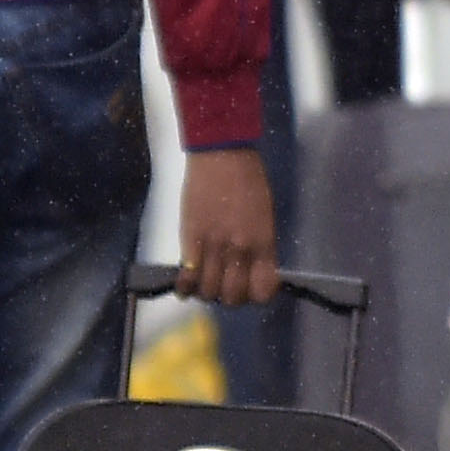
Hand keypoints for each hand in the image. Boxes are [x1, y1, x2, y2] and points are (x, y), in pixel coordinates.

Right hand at [173, 147, 279, 308]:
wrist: (221, 153)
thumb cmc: (248, 178)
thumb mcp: (265, 215)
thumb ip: (260, 244)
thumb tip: (253, 267)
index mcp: (263, 242)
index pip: (263, 291)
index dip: (256, 295)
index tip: (251, 287)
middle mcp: (240, 249)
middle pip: (233, 297)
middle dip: (230, 297)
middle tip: (226, 285)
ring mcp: (214, 246)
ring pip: (209, 292)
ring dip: (207, 292)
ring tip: (206, 282)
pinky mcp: (190, 239)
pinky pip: (187, 277)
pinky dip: (185, 287)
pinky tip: (185, 286)